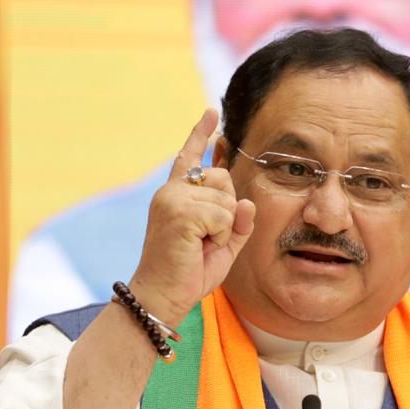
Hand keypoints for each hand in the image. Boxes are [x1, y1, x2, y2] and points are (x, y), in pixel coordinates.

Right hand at [129, 108, 255, 325]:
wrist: (163, 295)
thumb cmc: (189, 273)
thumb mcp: (223, 246)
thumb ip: (237, 222)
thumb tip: (246, 201)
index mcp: (176, 195)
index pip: (190, 157)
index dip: (201, 134)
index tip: (211, 113)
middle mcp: (172, 191)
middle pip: (223, 177)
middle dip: (226, 208)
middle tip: (206, 237)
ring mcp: (173, 198)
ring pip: (226, 199)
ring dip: (223, 227)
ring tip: (200, 244)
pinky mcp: (180, 211)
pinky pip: (223, 215)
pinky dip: (220, 235)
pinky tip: (200, 246)